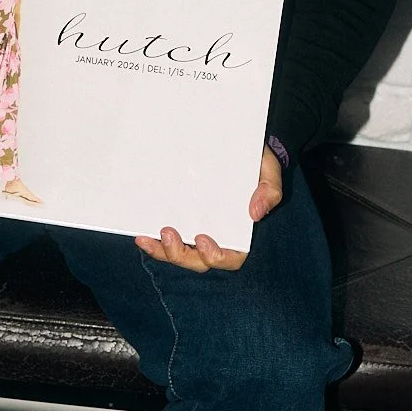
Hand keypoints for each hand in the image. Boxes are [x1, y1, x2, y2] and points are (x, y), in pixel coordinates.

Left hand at [134, 144, 282, 272]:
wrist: (243, 149)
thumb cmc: (257, 165)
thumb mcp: (268, 174)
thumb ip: (269, 191)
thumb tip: (256, 213)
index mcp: (240, 234)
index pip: (230, 257)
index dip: (215, 255)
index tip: (202, 239)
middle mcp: (218, 238)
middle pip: (199, 261)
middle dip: (181, 254)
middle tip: (168, 235)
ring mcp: (198, 231)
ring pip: (180, 254)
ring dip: (163, 252)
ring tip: (148, 238)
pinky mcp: (183, 222)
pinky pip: (169, 240)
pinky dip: (155, 243)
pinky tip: (142, 235)